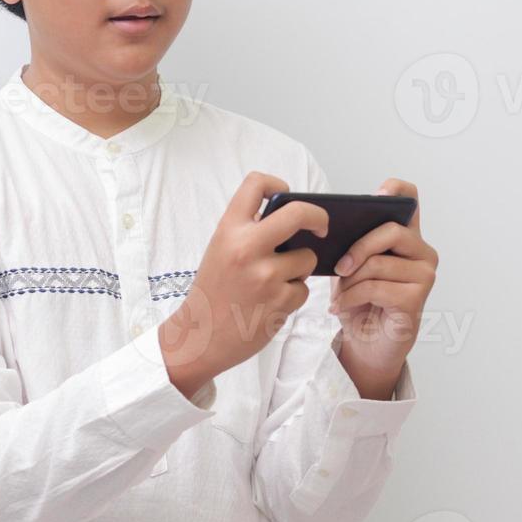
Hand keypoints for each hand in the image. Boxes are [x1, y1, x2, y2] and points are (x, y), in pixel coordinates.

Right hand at [160, 172, 327, 398]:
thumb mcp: (221, 250)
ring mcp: (266, 275)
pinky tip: (271, 303)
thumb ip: (248, 231)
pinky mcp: (280, 300)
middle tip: (322, 226)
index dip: (277, 183)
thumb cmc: (213, 291)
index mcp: (229, 229)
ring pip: (307, 258)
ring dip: (299, 269)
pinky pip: (303, 289)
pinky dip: (293, 295)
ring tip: (273, 282)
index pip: (256, 184)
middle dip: (318, 217)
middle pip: (299, 214)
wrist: (199, 337)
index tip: (287, 194)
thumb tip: (291, 219)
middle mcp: (247, 247)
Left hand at [329, 178, 436, 399]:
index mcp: (406, 237)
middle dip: (359, 247)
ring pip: (379, 263)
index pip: (410, 201)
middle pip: (392, 231)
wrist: (366, 343)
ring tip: (339, 294)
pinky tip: (340, 306)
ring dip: (351, 280)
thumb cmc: (359, 300)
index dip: (397, 191)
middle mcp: (422, 252)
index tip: (377, 194)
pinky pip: (375, 288)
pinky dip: (351, 297)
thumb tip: (332, 226)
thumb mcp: (349, 265)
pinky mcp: (417, 299)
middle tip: (339, 266)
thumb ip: (350, 243)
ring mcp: (424, 276)